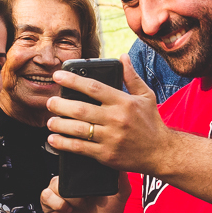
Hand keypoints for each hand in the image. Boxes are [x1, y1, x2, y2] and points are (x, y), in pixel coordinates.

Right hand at [41, 173, 130, 212]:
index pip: (75, 160)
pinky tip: (68, 209)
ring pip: (56, 184)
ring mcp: (59, 189)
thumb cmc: (109, 211)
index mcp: (84, 172)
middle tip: (87, 196)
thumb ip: (121, 178)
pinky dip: (57, 203)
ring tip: (80, 203)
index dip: (80, 167)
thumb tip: (119, 164)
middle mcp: (70, 179)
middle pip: (64, 172)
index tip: (90, 179)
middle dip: (74, 185)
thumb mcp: (122, 193)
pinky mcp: (50, 202)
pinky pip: (46, 195)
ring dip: (69, 197)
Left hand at [46, 55, 172, 176]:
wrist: (161, 152)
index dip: (73, 80)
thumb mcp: (146, 96)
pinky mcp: (106, 155)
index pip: (94, 87)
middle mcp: (116, 119)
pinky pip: (80, 149)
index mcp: (123, 102)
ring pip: (78, 130)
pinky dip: (64, 144)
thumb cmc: (152, 123)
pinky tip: (54, 140)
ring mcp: (110, 138)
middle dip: (60, 105)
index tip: (58, 75)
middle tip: (50, 102)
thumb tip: (122, 57)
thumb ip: (131, 77)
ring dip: (60, 124)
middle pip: (81, 109)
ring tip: (50, 121)